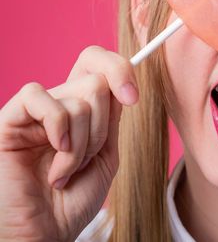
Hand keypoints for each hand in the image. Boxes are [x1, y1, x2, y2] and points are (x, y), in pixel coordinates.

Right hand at [0, 45, 138, 240]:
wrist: (42, 234)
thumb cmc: (71, 202)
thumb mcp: (104, 155)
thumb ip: (110, 118)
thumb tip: (119, 83)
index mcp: (80, 111)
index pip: (97, 64)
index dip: (120, 69)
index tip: (133, 98)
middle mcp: (56, 106)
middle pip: (96, 83)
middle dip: (101, 129)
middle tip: (84, 160)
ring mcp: (33, 113)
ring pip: (79, 98)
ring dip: (82, 143)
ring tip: (64, 171)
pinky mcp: (8, 121)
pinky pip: (38, 97)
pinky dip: (58, 128)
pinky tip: (54, 153)